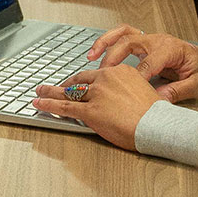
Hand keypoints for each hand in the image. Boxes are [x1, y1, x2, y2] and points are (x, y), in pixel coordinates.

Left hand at [33, 63, 159, 148]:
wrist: (158, 125)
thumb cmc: (156, 114)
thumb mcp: (144, 92)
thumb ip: (128, 90)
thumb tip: (120, 98)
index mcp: (120, 71)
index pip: (96, 75)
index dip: (85, 81)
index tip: (78, 83)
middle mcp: (106, 78)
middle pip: (79, 81)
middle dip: (65, 84)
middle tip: (55, 85)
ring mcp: (96, 94)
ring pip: (68, 92)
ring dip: (50, 92)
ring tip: (39, 91)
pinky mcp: (89, 110)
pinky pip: (64, 106)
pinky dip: (48, 104)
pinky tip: (39, 103)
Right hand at [86, 25, 197, 103]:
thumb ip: (179, 90)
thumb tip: (159, 99)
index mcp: (171, 49)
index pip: (148, 62)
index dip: (136, 76)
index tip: (128, 89)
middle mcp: (158, 40)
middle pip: (129, 43)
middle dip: (113, 57)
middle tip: (102, 73)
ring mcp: (151, 39)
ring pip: (122, 33)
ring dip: (105, 43)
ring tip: (91, 56)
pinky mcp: (147, 42)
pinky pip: (124, 35)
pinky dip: (109, 41)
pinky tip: (98, 52)